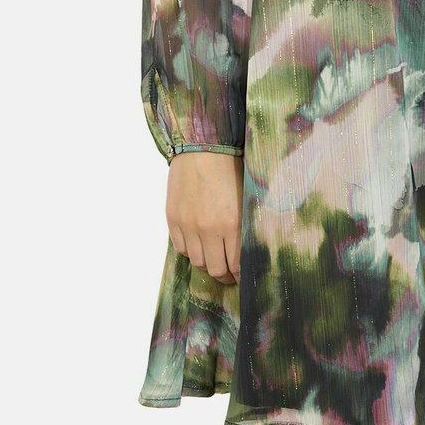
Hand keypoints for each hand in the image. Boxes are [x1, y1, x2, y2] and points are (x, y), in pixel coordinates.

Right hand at [166, 152, 242, 284]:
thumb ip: (247, 224)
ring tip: (214, 261)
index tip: (244, 278)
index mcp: (232, 224)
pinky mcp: (173, 220)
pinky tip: (198, 245)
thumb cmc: (230, 167)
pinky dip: (191, 251)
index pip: (237, 264)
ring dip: (207, 264)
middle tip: (230, 275)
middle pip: (215, 269)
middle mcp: (208, 229)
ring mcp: (188, 225)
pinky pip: (181, 248)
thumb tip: (252, 246)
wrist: (201, 146)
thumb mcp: (246, 196)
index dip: (241, 275)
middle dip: (225, 276)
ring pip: (197, 261)